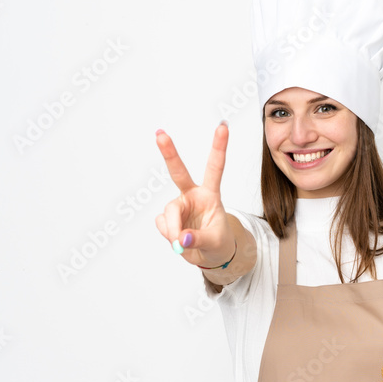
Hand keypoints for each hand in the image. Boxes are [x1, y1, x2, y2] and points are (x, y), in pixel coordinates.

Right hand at [154, 122, 232, 267]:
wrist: (210, 255)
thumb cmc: (219, 243)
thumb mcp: (216, 242)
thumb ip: (199, 239)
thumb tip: (181, 238)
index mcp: (210, 194)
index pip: (215, 168)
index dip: (218, 147)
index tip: (222, 126)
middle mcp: (192, 195)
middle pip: (178, 172)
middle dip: (169, 153)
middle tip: (160, 134)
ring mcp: (178, 206)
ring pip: (169, 213)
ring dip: (174, 230)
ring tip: (183, 242)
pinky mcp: (167, 218)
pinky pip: (163, 225)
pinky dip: (169, 235)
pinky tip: (178, 239)